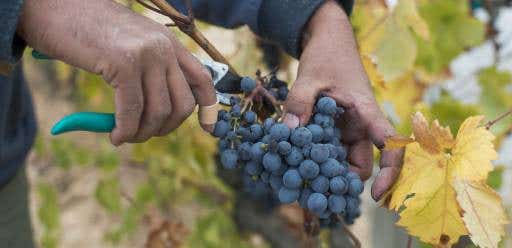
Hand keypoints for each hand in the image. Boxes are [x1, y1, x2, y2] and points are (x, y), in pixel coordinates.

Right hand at [17, 0, 216, 144]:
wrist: (53, 6)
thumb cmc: (87, 31)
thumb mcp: (130, 46)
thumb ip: (149, 72)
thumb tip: (157, 116)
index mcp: (169, 42)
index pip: (202, 79)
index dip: (209, 108)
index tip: (208, 130)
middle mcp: (163, 47)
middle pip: (183, 104)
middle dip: (165, 128)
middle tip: (142, 134)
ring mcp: (146, 54)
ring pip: (159, 111)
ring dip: (141, 133)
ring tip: (124, 135)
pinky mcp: (123, 63)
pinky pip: (132, 111)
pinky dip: (125, 130)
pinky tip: (115, 135)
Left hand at [282, 1, 403, 200]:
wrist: (326, 44)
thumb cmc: (327, 56)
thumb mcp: (310, 76)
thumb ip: (301, 101)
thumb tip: (289, 132)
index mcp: (367, 114)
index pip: (391, 145)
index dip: (390, 172)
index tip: (377, 196)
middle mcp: (359, 128)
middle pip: (360, 165)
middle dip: (342, 183)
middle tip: (315, 197)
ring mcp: (344, 132)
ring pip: (340, 163)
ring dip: (323, 175)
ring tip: (298, 185)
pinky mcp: (330, 132)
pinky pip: (325, 153)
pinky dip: (312, 161)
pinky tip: (291, 168)